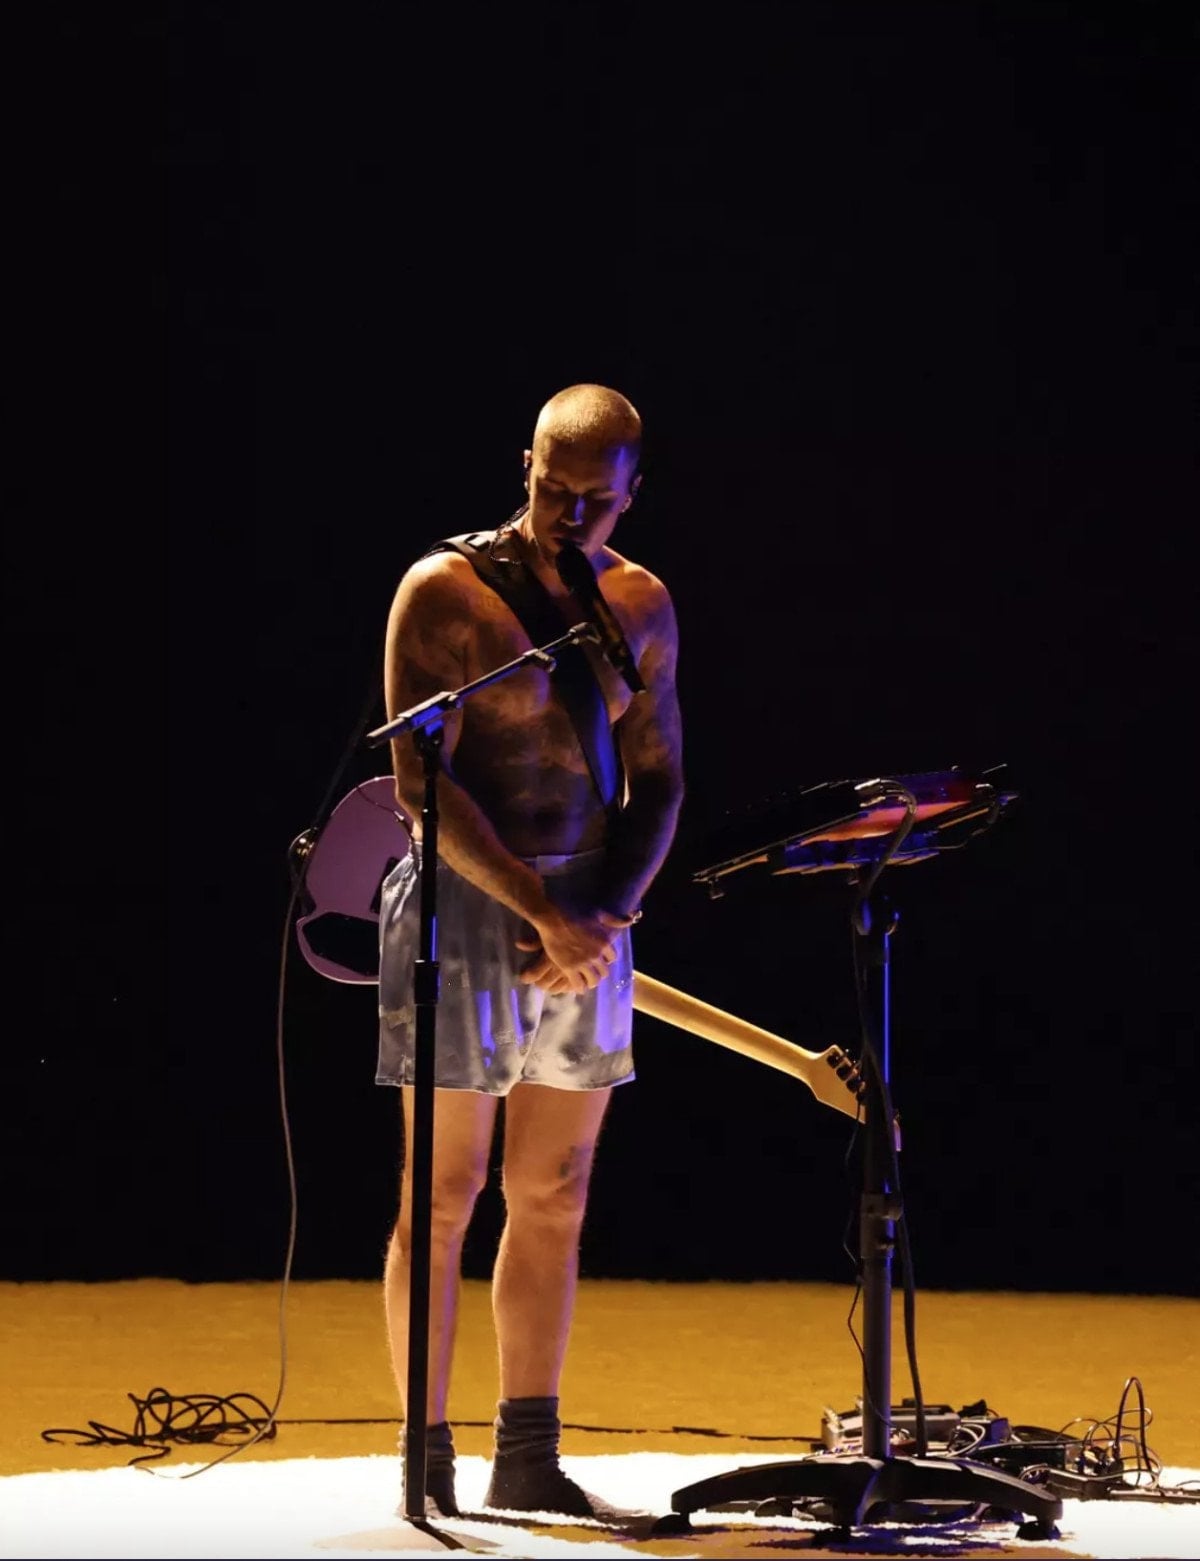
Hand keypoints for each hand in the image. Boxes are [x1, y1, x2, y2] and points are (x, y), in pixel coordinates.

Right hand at [515, 906, 632, 993]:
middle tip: (594, 973)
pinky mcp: (569, 968)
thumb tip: (631, 918)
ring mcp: (583, 963)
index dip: (607, 960)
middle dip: (600, 973)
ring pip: (593, 980)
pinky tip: (577, 988)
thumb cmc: (575, 913)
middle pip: (604, 972)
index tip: (602, 960)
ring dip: (591, 982)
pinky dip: (579, 987)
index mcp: (604, 943)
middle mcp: (596, 955)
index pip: (612, 958)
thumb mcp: (599, 914)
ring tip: (587, 982)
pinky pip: (578, 984)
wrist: (553, 919)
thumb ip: (615, 919)